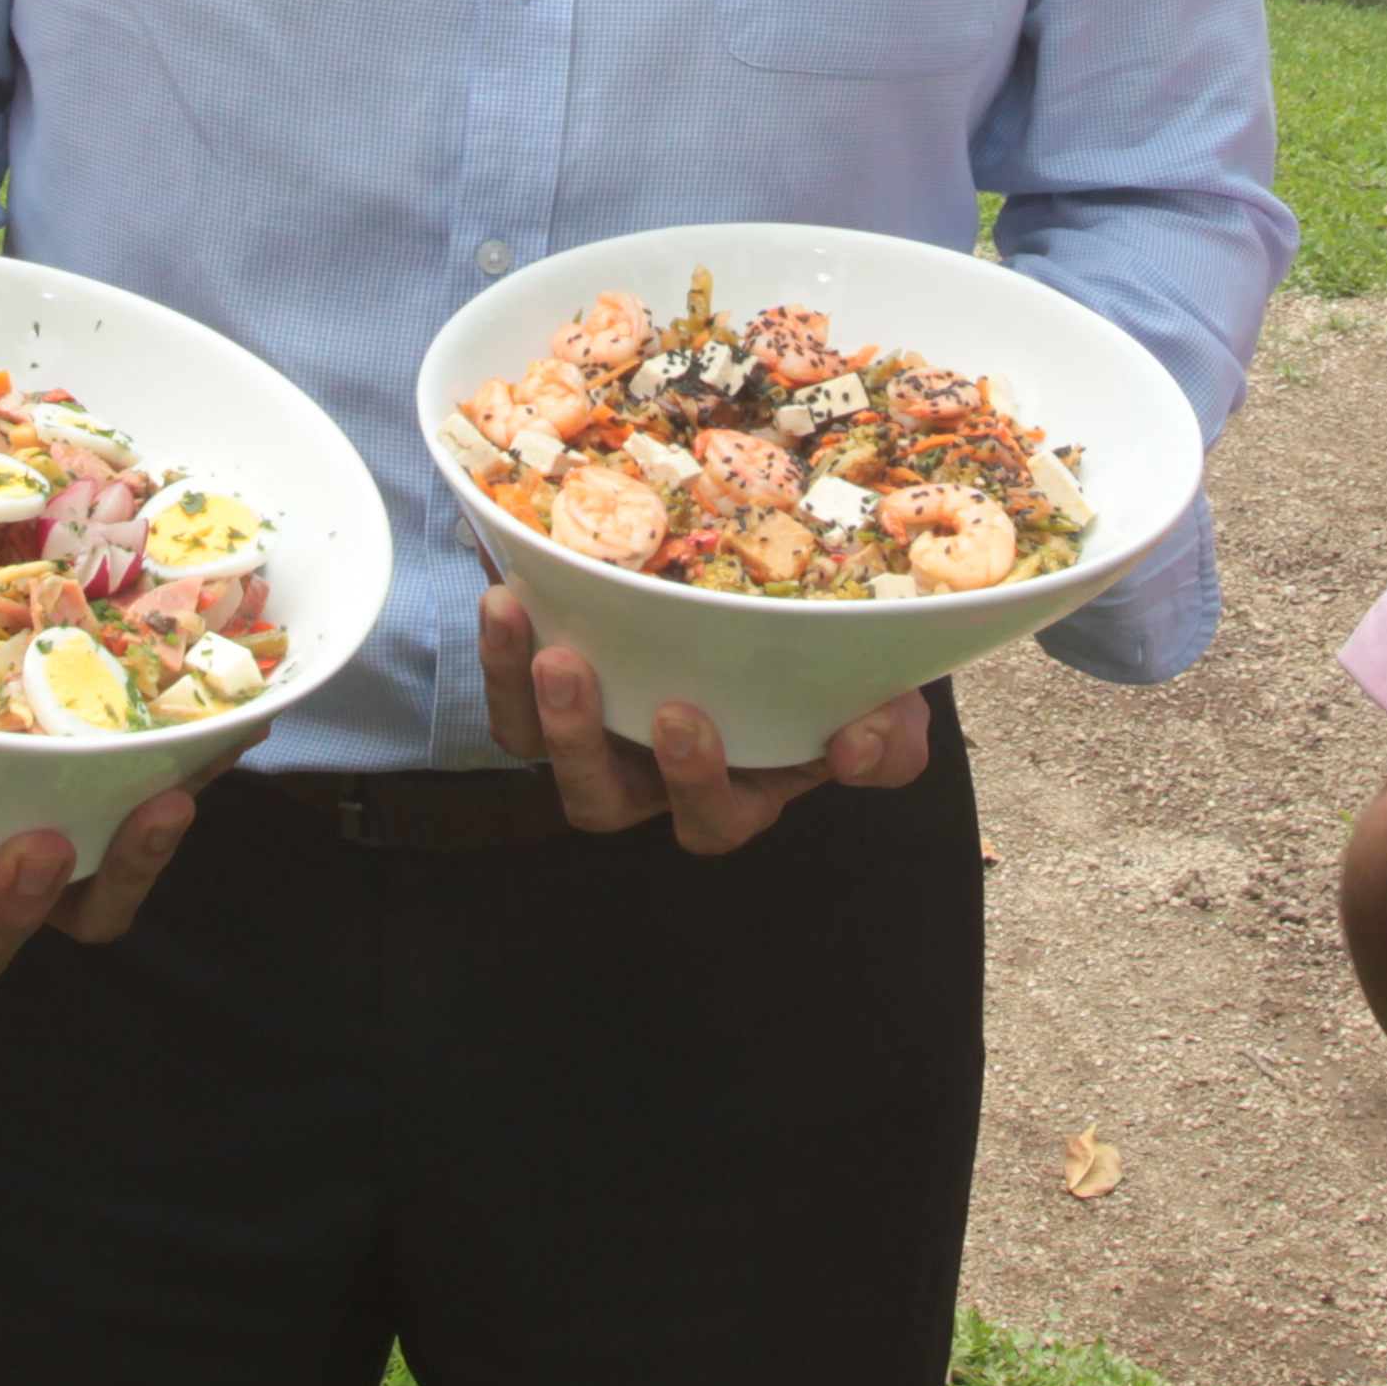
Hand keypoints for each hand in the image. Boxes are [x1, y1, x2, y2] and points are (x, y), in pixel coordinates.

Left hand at [476, 584, 926, 854]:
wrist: (794, 603)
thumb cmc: (840, 669)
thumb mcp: (887, 704)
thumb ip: (890, 740)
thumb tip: (855, 748)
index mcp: (736, 792)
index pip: (711, 817)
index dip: (694, 782)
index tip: (686, 715)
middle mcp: (653, 775)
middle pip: (598, 797)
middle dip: (575, 739)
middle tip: (569, 665)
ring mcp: (597, 728)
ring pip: (531, 740)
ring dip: (513, 682)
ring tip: (513, 612)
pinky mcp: (554, 672)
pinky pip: (506, 670)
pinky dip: (496, 627)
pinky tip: (501, 567)